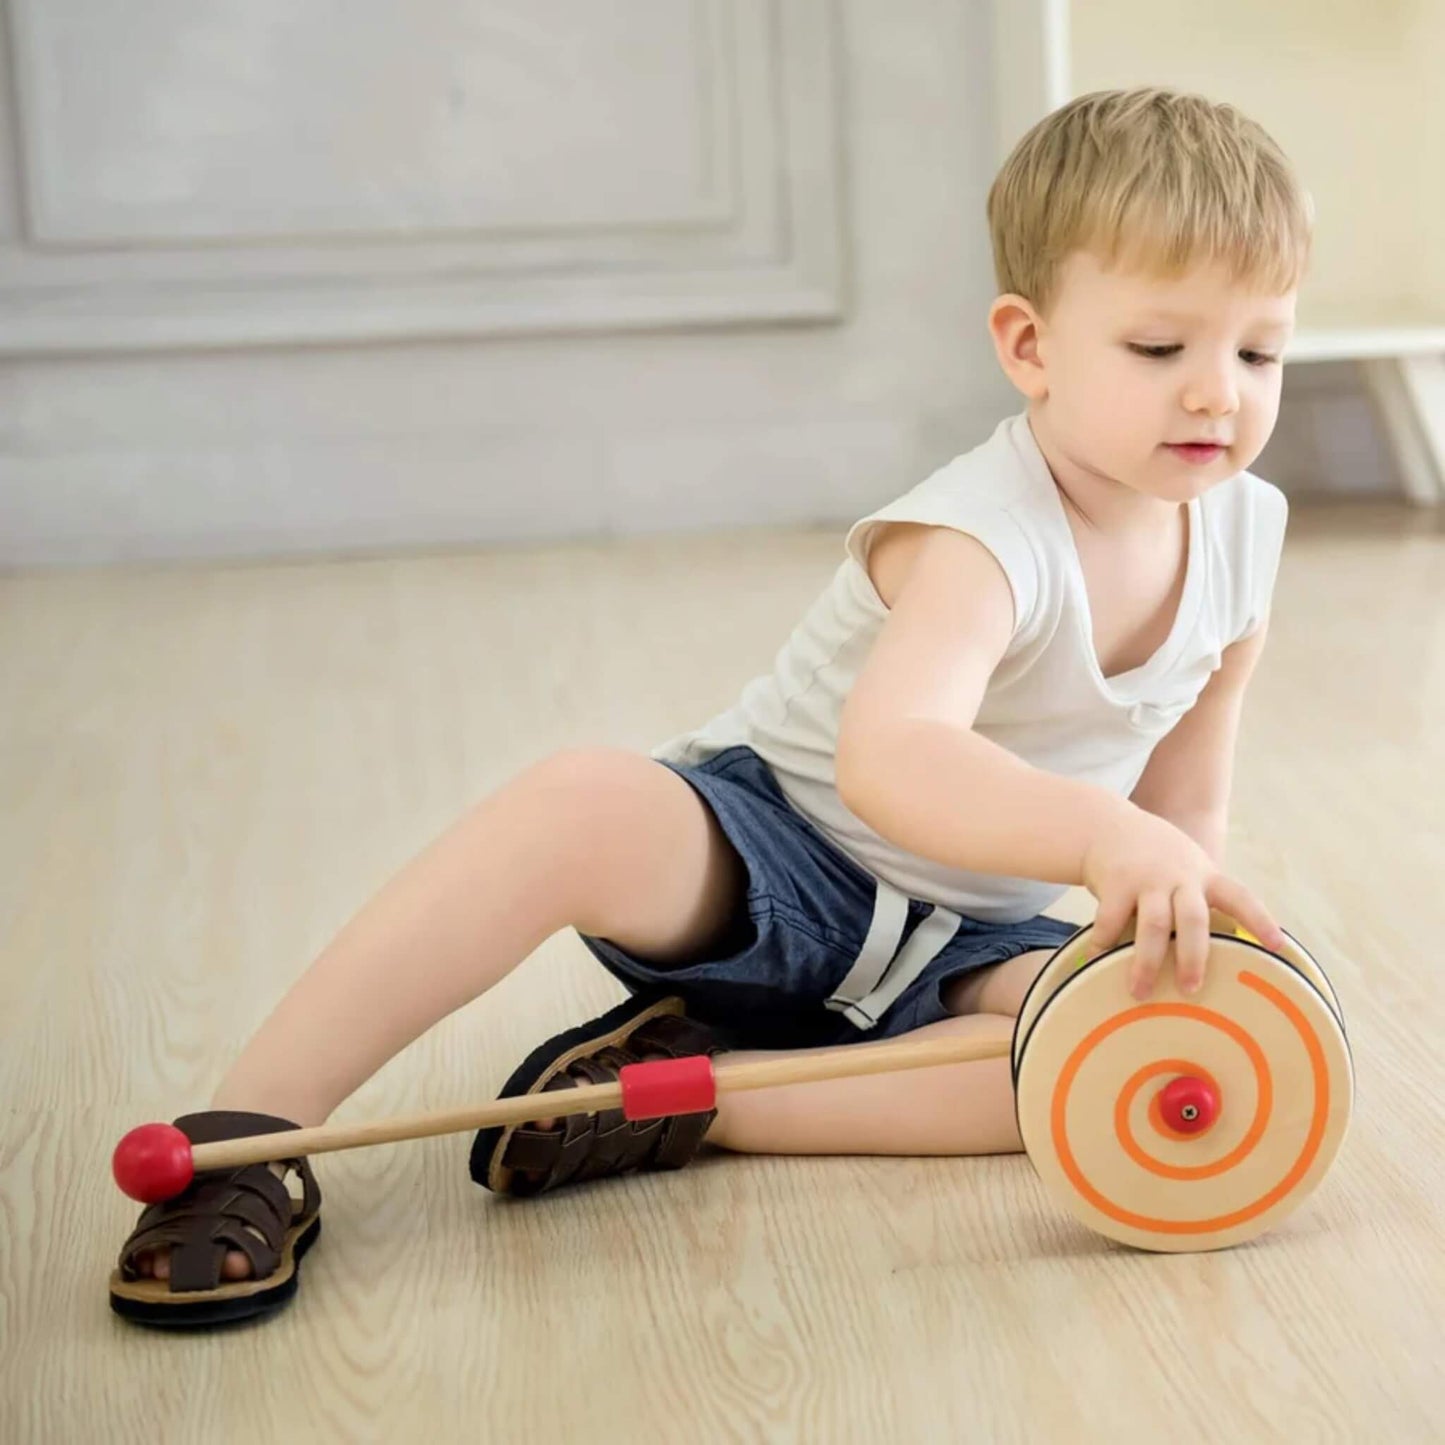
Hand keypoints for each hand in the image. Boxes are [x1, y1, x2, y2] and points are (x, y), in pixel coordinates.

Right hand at [1081, 807, 1287, 999]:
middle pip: (1193, 919)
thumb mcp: (1189, 868)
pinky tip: (1098, 958)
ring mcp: (1147, 878)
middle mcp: (1180, 876)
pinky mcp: (1115, 881)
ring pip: (1153, 924)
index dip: (1260, 921)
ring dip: (1146, 961)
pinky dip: (1104, 942)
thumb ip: (1202, 900)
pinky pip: (1111, 919)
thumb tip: (1222, 954)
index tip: (1277, 946)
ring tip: (1139, 992)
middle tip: (1191, 989)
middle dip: (1193, 956)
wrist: (1108, 826)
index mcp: (1205, 876)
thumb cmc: (1157, 859)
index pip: (1240, 898)